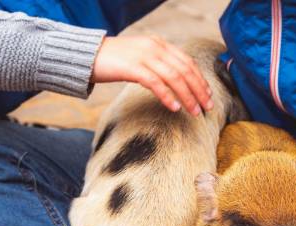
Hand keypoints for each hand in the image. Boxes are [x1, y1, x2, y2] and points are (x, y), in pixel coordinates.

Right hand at [92, 36, 212, 115]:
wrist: (87, 55)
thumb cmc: (114, 61)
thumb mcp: (140, 57)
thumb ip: (157, 64)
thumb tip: (175, 81)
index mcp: (159, 44)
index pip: (187, 61)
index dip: (200, 79)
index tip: (208, 95)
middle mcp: (154, 47)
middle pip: (185, 70)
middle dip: (199, 90)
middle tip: (207, 107)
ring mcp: (144, 56)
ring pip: (174, 77)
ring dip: (187, 96)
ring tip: (194, 111)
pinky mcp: (132, 67)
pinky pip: (156, 83)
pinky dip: (168, 96)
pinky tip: (174, 108)